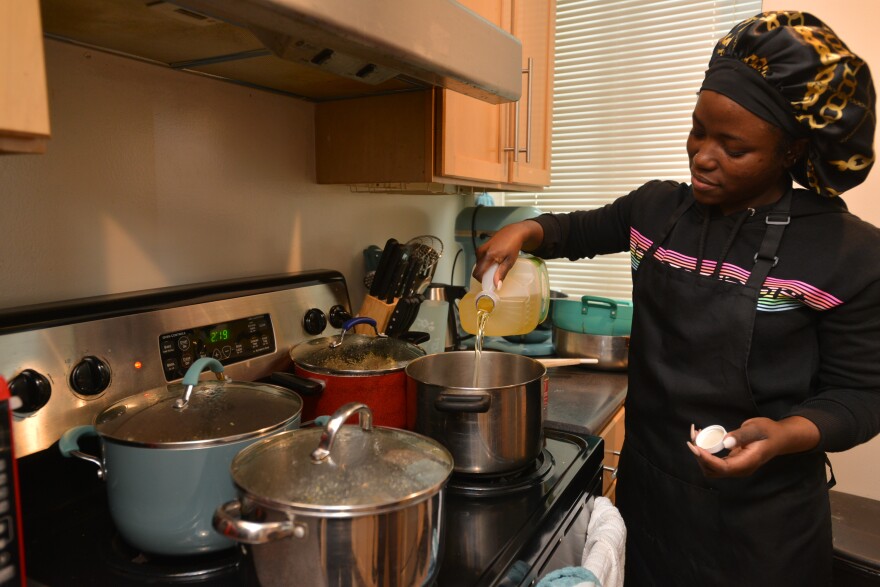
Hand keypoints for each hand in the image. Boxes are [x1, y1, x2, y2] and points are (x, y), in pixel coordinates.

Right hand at [473, 220, 543, 285]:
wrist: (513, 232)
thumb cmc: (513, 246)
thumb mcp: (510, 261)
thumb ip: (502, 273)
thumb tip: (497, 286)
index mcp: (488, 256)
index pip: (478, 273)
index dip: (481, 281)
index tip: (489, 283)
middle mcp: (482, 252)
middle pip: (477, 269)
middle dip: (483, 275)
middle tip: (494, 276)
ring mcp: (480, 249)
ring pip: (478, 264)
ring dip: (484, 269)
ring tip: (495, 267)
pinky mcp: (481, 247)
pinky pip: (480, 259)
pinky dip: (485, 263)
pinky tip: (494, 261)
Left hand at [686, 416, 820, 477]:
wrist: (779, 437)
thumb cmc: (769, 432)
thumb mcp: (756, 429)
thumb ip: (741, 436)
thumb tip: (725, 442)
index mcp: (747, 463)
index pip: (722, 467)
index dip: (706, 459)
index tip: (694, 446)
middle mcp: (740, 469)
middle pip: (712, 470)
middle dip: (699, 455)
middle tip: (693, 436)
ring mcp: (736, 467)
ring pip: (711, 467)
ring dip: (700, 453)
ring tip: (696, 434)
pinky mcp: (732, 462)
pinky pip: (714, 461)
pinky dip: (705, 451)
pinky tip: (702, 437)